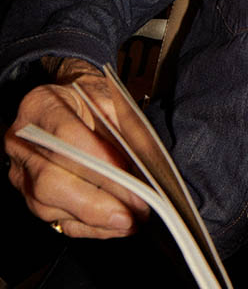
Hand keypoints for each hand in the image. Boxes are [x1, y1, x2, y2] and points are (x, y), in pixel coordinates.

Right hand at [4, 58, 149, 238]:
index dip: (98, 159)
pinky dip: (89, 228)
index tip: (128, 174)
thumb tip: (147, 161)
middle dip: (96, 201)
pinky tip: (115, 226)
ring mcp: (22, 172)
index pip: (66, 137)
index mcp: (41, 107)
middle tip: (132, 209)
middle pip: (51, 180)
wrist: (69, 100)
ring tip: (130, 220)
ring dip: (95, 219)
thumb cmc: (89, 98)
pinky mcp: (31, 196)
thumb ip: (126, 125)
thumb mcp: (111, 97)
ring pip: (50, 206)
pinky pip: (56, 220)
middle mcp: (23, 142)